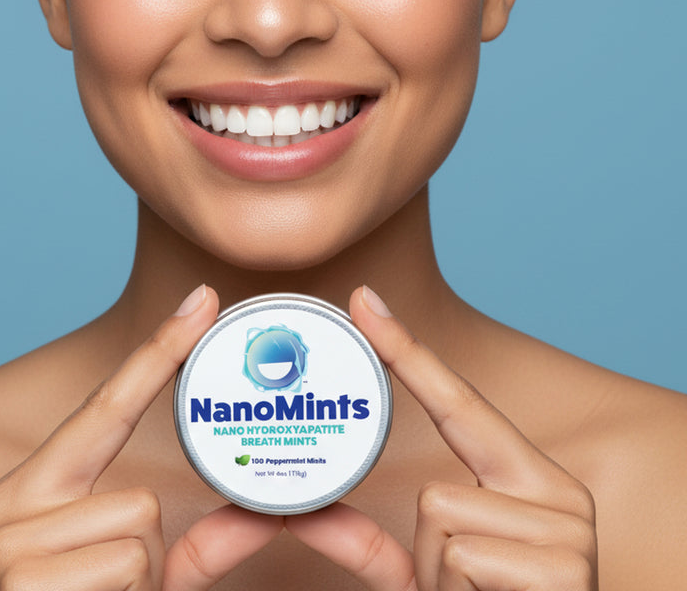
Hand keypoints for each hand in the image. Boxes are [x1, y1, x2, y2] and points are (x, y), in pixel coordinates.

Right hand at [0, 285, 282, 590]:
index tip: (204, 302)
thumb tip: (270, 506)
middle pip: (137, 495)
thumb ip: (182, 536)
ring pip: (138, 533)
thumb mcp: (126, 571)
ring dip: (134, 583)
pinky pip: (129, 567)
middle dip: (142, 554)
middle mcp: (7, 507)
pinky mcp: (22, 584)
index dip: (160, 353)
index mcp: (30, 489)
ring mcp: (9, 549)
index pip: (106, 408)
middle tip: (106, 589)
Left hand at [286, 286, 597, 589]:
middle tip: (469, 586)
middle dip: (432, 550)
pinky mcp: (565, 568)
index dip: (406, 352)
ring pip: (441, 519)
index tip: (362, 302)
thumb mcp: (436, 566)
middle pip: (435, 488)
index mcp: (531, 478)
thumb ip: (382, 539)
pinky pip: (460, 555)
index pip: (460, 404)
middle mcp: (560, 491)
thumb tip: (295, 515)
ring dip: (444, 577)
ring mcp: (569, 528)